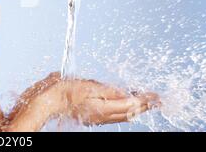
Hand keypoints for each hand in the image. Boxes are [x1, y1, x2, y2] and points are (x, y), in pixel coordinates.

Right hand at [46, 72, 161, 125]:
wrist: (49, 102)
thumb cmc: (65, 93)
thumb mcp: (88, 86)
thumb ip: (109, 90)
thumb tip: (125, 93)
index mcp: (103, 108)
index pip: (130, 104)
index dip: (145, 100)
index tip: (156, 96)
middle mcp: (102, 116)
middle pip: (129, 113)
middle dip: (143, 106)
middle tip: (156, 100)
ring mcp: (97, 118)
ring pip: (122, 115)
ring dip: (135, 108)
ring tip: (145, 102)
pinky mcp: (92, 116)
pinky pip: (113, 115)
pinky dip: (123, 109)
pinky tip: (124, 104)